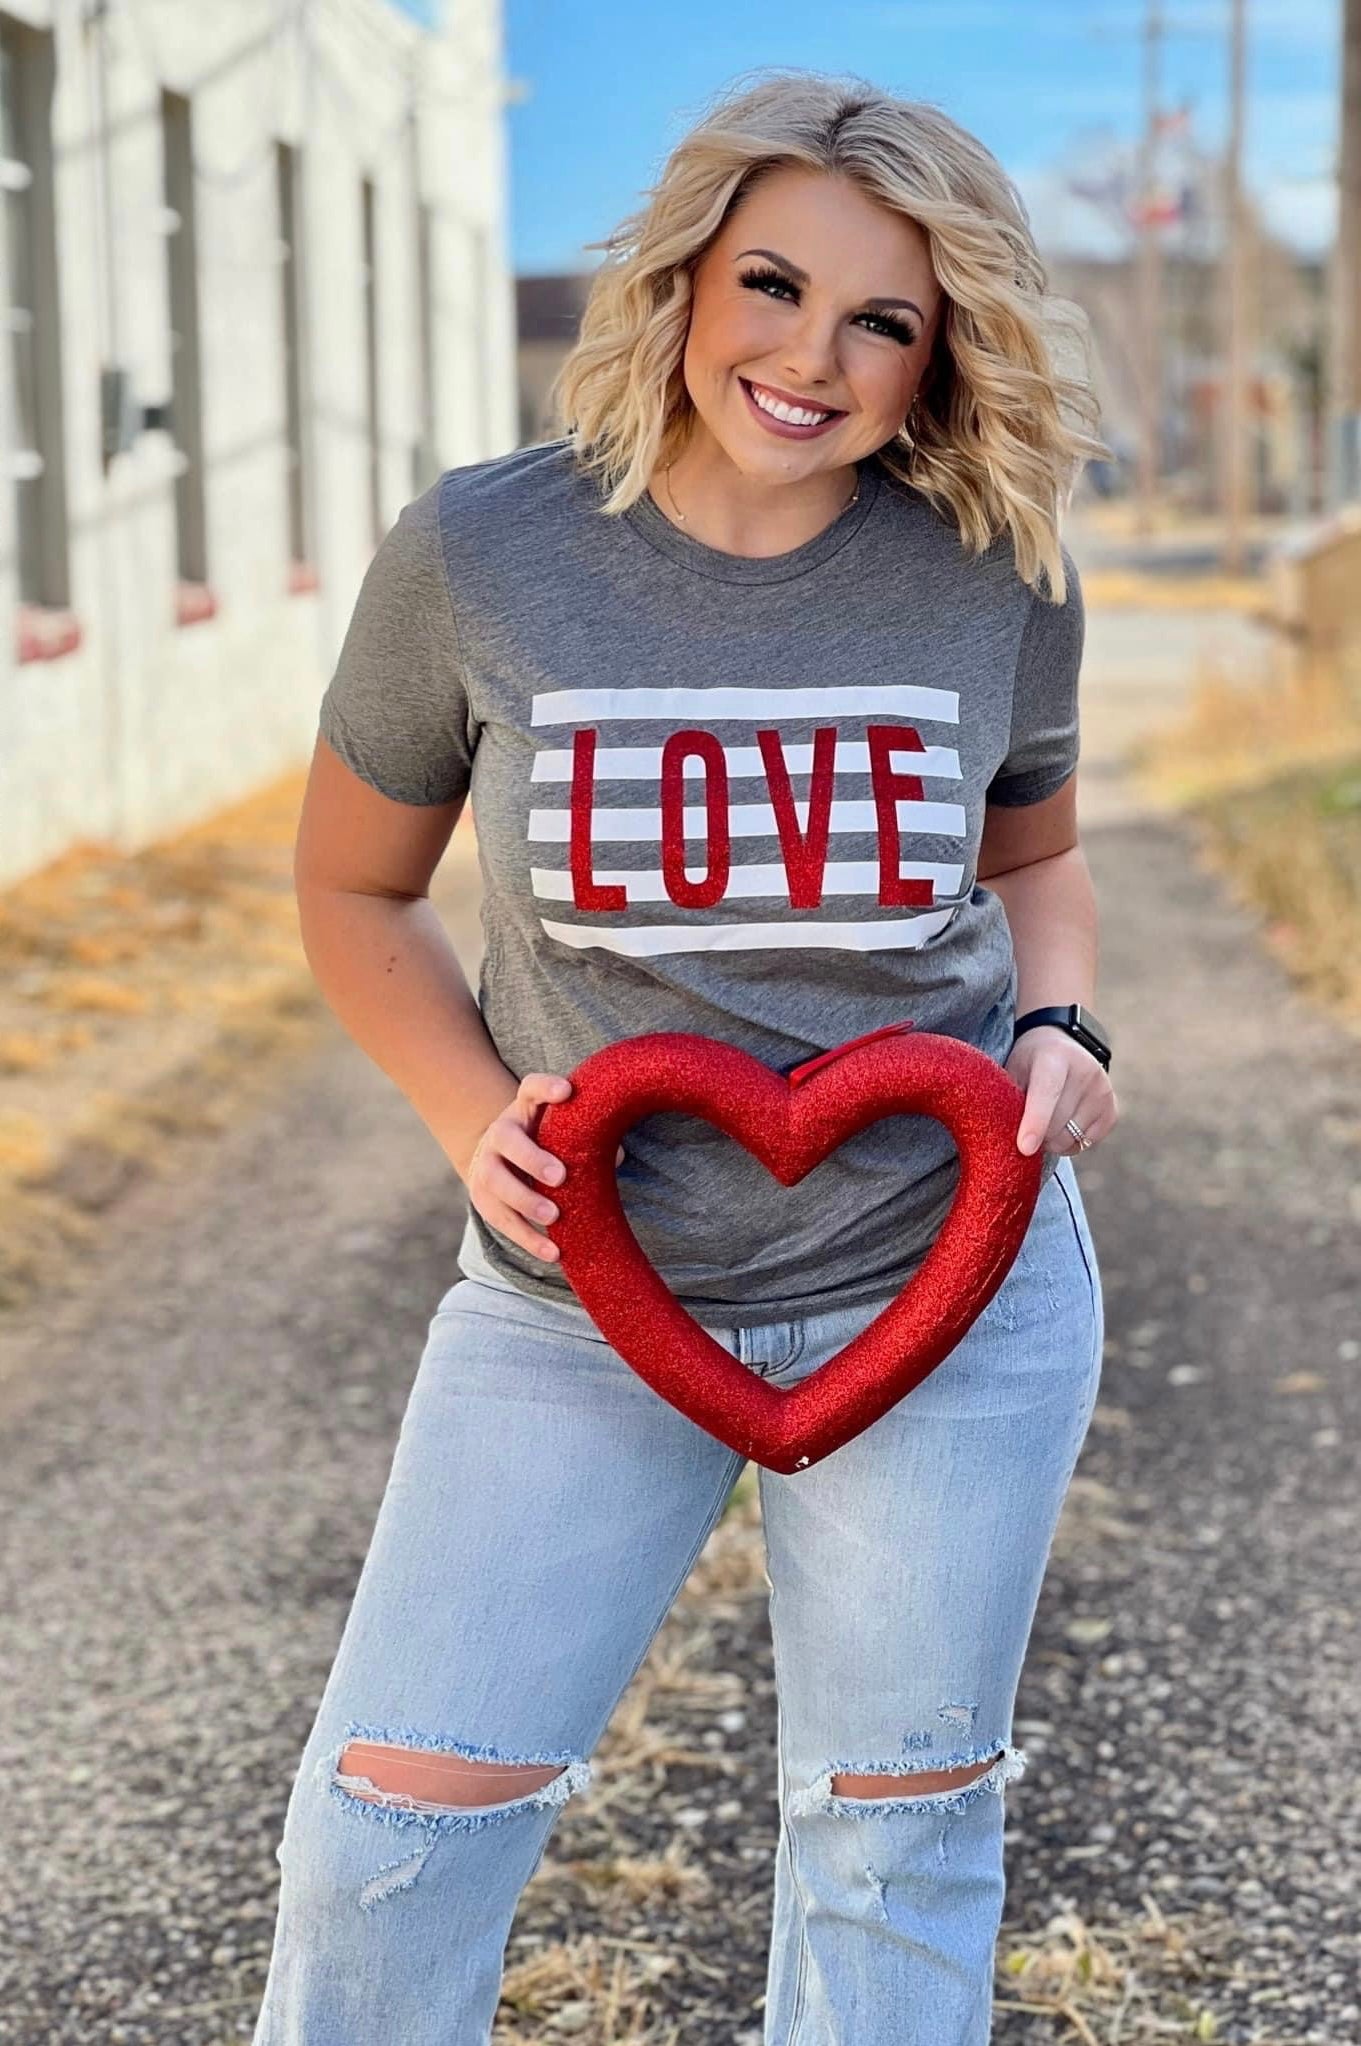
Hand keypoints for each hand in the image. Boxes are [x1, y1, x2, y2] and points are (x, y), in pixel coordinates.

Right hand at [464, 1071, 624, 1262]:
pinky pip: (501, 1220)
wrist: (498, 1157)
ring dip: (525, 1202)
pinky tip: (553, 1253)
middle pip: (508, 1140)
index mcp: (524, 1108)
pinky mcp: (482, 1198)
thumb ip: (588, 1137)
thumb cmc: (546, 1140)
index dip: (546, 1087)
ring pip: (497, 1182)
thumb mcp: (562, 1129)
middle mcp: (500, 1133)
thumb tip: (617, 1155)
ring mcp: (486, 1165)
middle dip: (533, 1159)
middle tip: (560, 1177)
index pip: (531, 1088)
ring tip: (554, 1218)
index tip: (567, 1091)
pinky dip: (527, 1239)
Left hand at [1003, 1026, 1118, 1158]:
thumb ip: (1009, 1100)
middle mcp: (1085, 1072)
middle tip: (1025, 1126)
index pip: (1046, 1093)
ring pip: (1070, 1139)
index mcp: (1054, 1057)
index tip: (1024, 1148)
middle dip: (1036, 1135)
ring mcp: (1102, 1091)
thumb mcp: (1012, 1070)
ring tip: (1044, 1122)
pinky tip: (1063, 1124)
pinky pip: (1085, 1144)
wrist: (1060, 1048)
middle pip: (1056, 1125)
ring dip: (1052, 1141)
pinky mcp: (1112, 1111)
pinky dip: (1069, 1143)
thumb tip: (1009, 1140)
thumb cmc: (1028, 1064)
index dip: (1035, 1122)